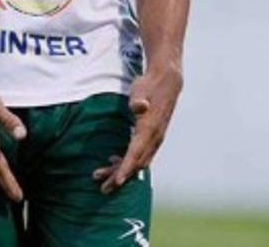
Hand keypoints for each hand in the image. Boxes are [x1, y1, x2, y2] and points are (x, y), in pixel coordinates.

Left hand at [93, 67, 182, 192]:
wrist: (167, 82)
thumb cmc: (149, 86)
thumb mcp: (141, 90)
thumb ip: (138, 101)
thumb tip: (140, 107)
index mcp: (149, 129)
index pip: (136, 153)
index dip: (126, 168)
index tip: (117, 181)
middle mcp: (154, 138)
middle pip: (135, 163)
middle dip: (119, 176)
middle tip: (102, 187)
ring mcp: (154, 139)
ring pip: (138, 162)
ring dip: (121, 171)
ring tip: (102, 177)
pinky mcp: (152, 138)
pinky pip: (140, 156)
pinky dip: (127, 162)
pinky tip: (113, 161)